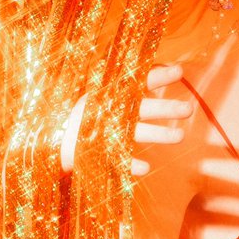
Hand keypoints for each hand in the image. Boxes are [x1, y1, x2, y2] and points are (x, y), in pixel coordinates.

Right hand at [59, 64, 191, 175]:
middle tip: (189, 109)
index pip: (137, 81)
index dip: (157, 76)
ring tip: (181, 136)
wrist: (49, 136)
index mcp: (111, 92)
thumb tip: (171, 70)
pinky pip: (115, 160)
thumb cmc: (87, 112)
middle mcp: (109, 110)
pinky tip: (146, 168)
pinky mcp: (96, 153)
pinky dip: (129, 164)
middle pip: (141, 108)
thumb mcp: (106, 92)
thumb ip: (134, 83)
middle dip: (164, 108)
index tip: (179, 72)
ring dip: (158, 135)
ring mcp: (103, 131)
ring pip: (135, 133)